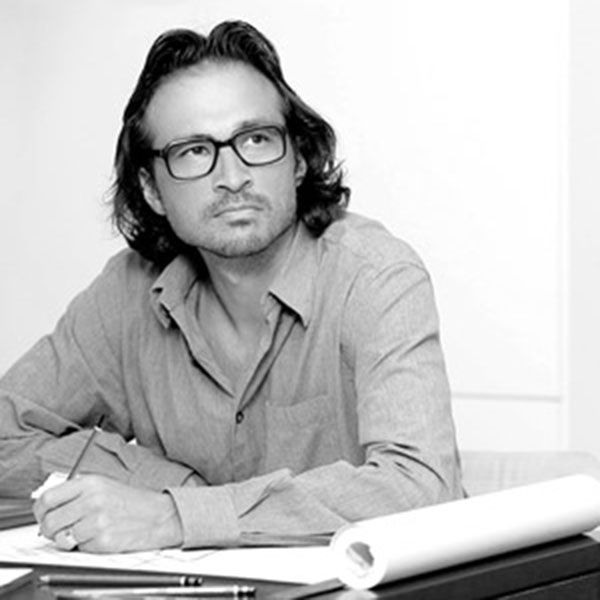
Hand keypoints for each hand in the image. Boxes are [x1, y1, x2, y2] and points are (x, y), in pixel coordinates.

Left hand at [33, 474, 182, 552]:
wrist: (159, 515)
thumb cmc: (131, 501)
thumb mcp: (104, 486)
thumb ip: (76, 493)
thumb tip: (48, 506)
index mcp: (90, 483)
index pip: (47, 498)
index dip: (40, 512)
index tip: (44, 517)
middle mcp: (91, 500)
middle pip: (50, 522)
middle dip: (51, 531)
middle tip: (61, 531)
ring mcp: (97, 521)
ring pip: (62, 539)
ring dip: (70, 540)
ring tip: (86, 532)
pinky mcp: (103, 540)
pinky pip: (80, 549)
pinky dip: (86, 547)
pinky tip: (101, 536)